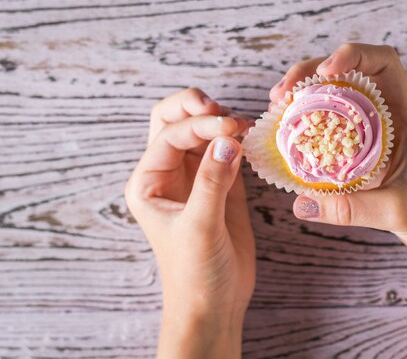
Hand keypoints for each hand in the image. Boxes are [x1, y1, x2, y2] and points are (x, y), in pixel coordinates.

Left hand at [125, 88, 254, 358]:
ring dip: (221, 121)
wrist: (213, 303)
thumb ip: (212, 181)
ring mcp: (197, 177)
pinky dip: (239, 140)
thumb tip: (229, 138)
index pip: (170, 136)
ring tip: (245, 125)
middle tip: (226, 112)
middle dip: (198, 108)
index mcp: (149, 182)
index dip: (199, 125)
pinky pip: (227, 151)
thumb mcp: (199, 226)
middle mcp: (170, 174)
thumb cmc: (194, 273)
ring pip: (202, 132)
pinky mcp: (223, 185)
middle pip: (175, 122)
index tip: (230, 126)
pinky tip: (252, 138)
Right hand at [269, 43, 406, 255]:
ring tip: (278, 109)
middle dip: (311, 74)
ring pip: (337, 97)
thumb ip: (352, 208)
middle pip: (348, 74)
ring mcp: (376, 132)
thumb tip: (300, 205)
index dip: (352, 55)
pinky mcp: (365, 151)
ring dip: (306, 96)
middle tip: (280, 95)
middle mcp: (390, 115)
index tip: (324, 72)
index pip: (384, 61)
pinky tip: (291, 136)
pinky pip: (333, 126)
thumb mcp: (397, 210)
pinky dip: (311, 123)